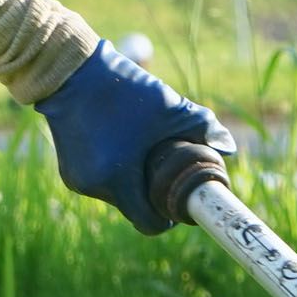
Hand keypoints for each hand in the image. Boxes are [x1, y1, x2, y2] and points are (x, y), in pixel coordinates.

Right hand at [34, 43, 229, 232]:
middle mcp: (93, 186)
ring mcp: (77, 180)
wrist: (71, 72)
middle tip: (164, 168)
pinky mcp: (68, 171)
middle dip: (152, 193)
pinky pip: (100, 183)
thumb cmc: (123, 89)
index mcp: (118, 178)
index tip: (178, 200)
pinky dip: (114, 172)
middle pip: (135, 208)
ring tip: (140, 149)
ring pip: (117, 196)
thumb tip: (228, 148)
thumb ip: (204, 129)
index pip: (149, 224)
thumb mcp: (169, 107)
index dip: (168, 217)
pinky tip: (120, 145)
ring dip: (132, 181)